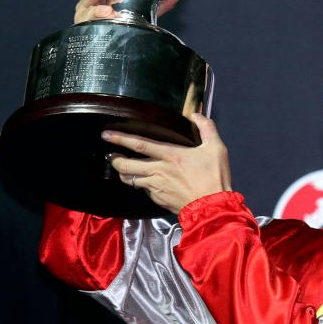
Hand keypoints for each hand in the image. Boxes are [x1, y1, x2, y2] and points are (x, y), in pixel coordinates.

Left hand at [103, 114, 231, 213]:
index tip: (106, 134)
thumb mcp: (216, 148)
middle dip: (114, 159)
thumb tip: (195, 115)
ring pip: (130, 180)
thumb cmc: (214, 176)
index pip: (139, 144)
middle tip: (110, 154)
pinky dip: (140, 184)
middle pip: (127, 165)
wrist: (212, 207)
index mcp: (170, 155)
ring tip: (121, 168)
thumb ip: (206, 128)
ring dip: (123, 173)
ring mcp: (156, 187)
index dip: (121, 138)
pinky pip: (143, 190)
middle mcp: (158, 171)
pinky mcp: (158, 199)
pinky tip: (143, 181)